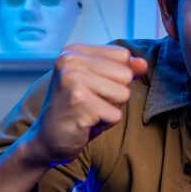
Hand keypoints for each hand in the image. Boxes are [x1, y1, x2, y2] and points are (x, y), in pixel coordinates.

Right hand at [22, 43, 147, 166]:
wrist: (48, 140)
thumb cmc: (77, 111)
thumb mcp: (100, 84)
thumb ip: (123, 70)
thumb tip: (143, 63)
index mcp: (74, 51)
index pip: (122, 55)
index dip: (117, 77)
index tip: (93, 88)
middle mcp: (70, 60)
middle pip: (125, 75)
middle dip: (115, 95)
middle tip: (90, 103)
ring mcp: (73, 79)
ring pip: (123, 94)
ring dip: (110, 109)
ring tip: (89, 112)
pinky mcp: (79, 102)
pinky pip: (116, 114)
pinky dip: (105, 123)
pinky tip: (85, 123)